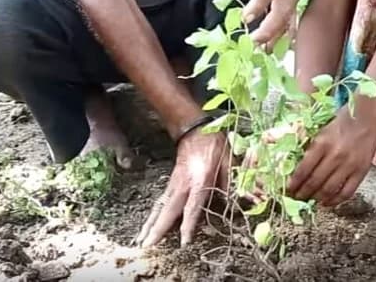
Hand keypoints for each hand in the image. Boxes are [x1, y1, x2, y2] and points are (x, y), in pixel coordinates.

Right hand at [136, 130, 228, 246]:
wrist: (195, 129)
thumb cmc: (214, 145)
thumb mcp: (228, 161)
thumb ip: (230, 184)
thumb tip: (235, 203)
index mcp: (200, 180)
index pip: (193, 207)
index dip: (188, 225)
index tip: (183, 241)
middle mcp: (184, 185)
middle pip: (169, 210)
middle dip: (158, 229)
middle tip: (147, 245)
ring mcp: (175, 184)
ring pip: (161, 207)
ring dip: (150, 224)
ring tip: (141, 240)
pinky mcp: (171, 183)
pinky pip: (161, 202)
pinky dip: (153, 215)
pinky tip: (147, 225)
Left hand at [241, 0, 304, 48]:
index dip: (256, 6)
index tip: (245, 18)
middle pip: (282, 12)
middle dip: (269, 30)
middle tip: (255, 44)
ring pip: (288, 19)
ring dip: (278, 37)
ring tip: (268, 53)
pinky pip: (291, 19)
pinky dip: (286, 33)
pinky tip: (281, 47)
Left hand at [287, 110, 375, 206]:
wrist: (367, 117)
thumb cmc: (342, 121)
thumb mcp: (321, 130)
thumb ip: (308, 147)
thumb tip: (292, 164)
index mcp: (322, 143)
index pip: (303, 170)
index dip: (294, 184)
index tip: (288, 190)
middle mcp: (335, 156)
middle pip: (314, 182)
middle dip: (302, 193)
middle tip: (296, 198)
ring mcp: (349, 165)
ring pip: (329, 190)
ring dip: (316, 198)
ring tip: (310, 200)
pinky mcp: (361, 171)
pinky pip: (347, 192)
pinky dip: (335, 201)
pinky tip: (327, 202)